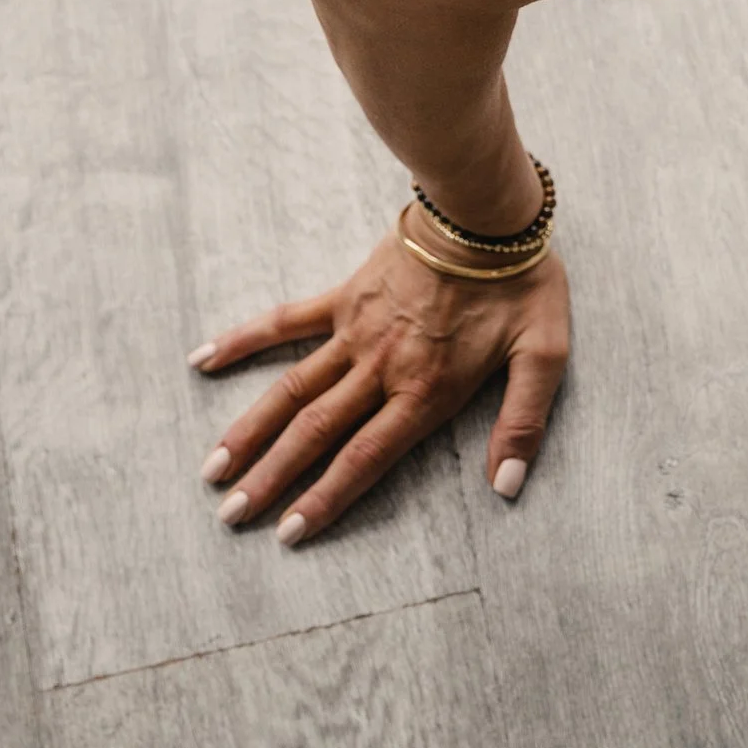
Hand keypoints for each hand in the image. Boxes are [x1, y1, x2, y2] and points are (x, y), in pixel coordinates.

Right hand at [189, 214, 569, 541]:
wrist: (488, 214)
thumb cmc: (522, 287)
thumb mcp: (545, 358)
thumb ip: (522, 424)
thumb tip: (506, 486)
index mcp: (426, 390)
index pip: (364, 458)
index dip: (325, 498)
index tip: (289, 533)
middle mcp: (381, 368)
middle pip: (315, 433)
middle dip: (271, 478)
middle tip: (230, 516)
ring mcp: (354, 331)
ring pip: (290, 389)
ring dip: (249, 430)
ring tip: (211, 468)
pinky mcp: (343, 296)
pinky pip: (284, 322)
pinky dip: (241, 341)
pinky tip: (202, 361)